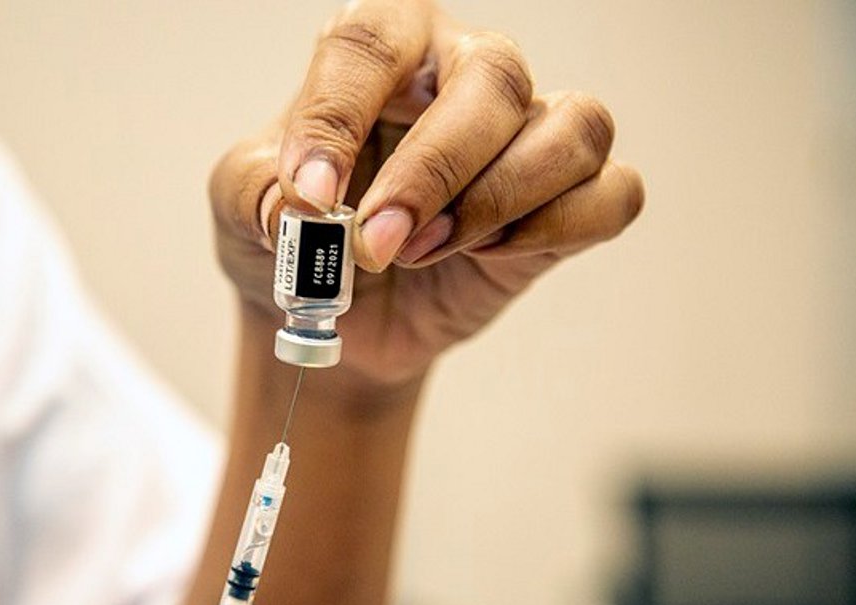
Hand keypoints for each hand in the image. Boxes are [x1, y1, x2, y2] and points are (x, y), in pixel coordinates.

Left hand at [211, 0, 643, 386]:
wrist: (339, 317)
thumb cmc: (296, 239)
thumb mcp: (243, 210)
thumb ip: (256, 194)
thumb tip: (300, 209)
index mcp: (384, 50)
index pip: (374, 37)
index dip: (339, 113)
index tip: (308, 196)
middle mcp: (464, 74)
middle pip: (495, 74)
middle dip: (433, 171)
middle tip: (376, 245)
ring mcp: (528, 134)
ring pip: (573, 127)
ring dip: (498, 201)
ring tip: (422, 252)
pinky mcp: (567, 200)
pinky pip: (612, 193)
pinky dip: (559, 228)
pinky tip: (492, 255)